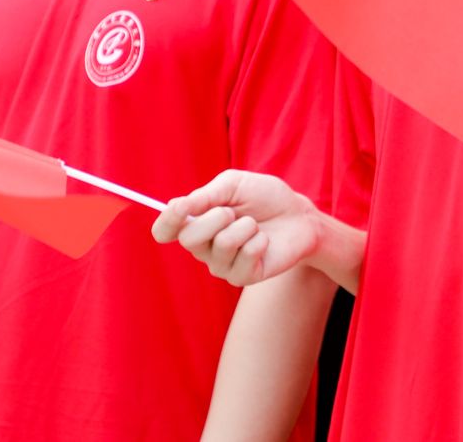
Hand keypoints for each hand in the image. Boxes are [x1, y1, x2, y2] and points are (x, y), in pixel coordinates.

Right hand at [151, 170, 323, 287]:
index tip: (180, 208)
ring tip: (254, 225)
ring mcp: (221, 265)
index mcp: (195, 223)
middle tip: (233, 212)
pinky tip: (264, 240)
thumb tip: (175, 205)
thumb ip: (206, 195)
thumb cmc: (264, 197)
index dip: (166, 221)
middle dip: (215, 218)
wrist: (298, 214)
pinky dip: (259, 241)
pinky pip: (244, 257)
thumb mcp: (235, 185)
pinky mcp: (242, 277)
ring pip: (221, 246)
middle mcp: (203, 247)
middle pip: (189, 239)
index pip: (164, 231)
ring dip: (244, 228)